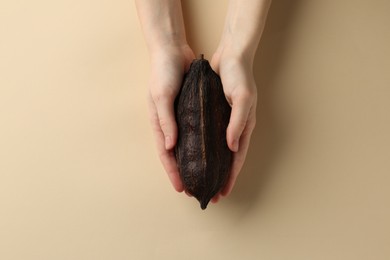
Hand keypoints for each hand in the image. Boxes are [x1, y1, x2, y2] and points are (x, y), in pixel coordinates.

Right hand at [148, 44, 194, 191]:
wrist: (173, 50)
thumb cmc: (163, 73)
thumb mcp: (162, 96)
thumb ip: (166, 121)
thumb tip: (169, 147)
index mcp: (159, 124)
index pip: (166, 155)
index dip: (172, 173)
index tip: (181, 189)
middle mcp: (171, 124)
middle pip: (178, 155)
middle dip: (185, 173)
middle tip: (196, 189)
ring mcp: (182, 118)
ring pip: (189, 145)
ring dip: (196, 162)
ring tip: (206, 176)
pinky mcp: (193, 110)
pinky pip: (199, 131)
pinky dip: (204, 143)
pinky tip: (214, 152)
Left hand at [210, 48, 257, 202]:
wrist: (231, 54)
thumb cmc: (239, 75)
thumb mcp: (242, 98)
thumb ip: (238, 123)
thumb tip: (232, 148)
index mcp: (243, 126)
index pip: (237, 158)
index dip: (231, 176)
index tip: (223, 192)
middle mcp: (234, 127)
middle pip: (227, 158)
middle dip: (220, 177)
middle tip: (211, 193)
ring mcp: (224, 120)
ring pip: (217, 149)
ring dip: (211, 165)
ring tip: (202, 179)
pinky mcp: (213, 112)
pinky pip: (208, 135)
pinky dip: (204, 148)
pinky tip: (196, 155)